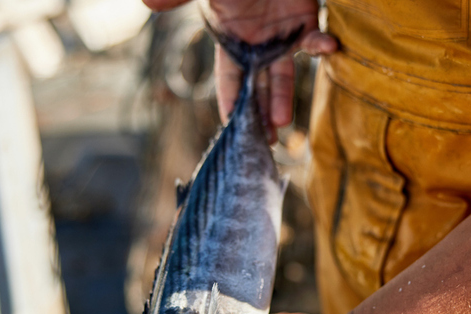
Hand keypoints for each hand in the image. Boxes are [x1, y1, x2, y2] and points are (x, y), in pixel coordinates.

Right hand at [142, 0, 336, 140]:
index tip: (232, 131)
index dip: (231, 105)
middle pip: (257, 86)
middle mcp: (256, 42)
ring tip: (282, 125)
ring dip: (284, 99)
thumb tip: (143, 3)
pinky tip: (326, 49)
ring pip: (284, 74)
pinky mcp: (306, 19)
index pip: (229, 80)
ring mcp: (282, 33)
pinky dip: (321, 46)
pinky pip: (315, 40)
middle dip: (259, 116)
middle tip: (262, 143)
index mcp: (230, 37)